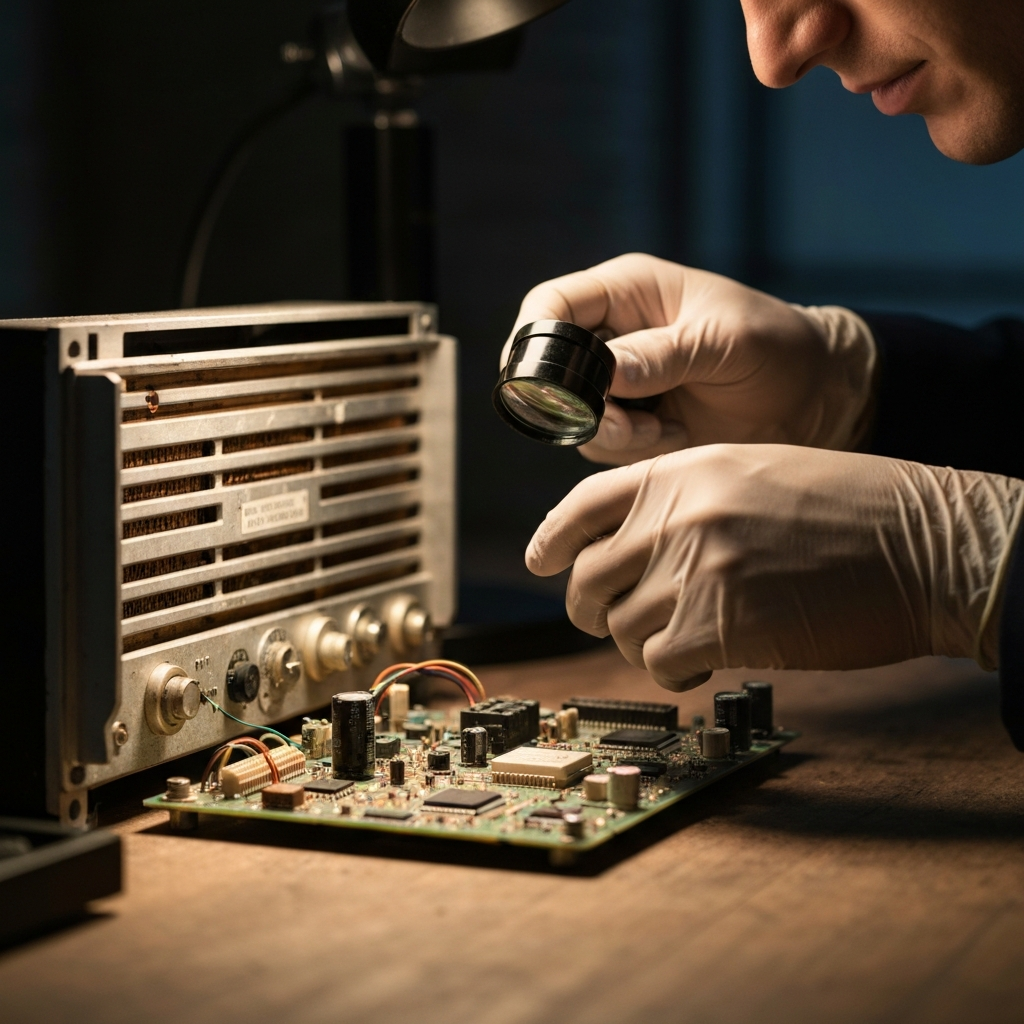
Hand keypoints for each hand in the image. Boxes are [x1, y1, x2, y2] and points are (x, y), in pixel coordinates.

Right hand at [505, 254, 876, 464]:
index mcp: (628, 293)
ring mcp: (618, 384)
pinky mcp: (631, 424)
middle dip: (578, 404)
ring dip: (612, 434)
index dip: (535, 339)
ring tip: (668, 430)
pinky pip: (600, 446)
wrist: (812, 401)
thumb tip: (607, 373)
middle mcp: (612, 336)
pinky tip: (675, 438)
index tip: (548, 382)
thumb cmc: (778, 348)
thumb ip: (664, 354)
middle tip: (626, 423)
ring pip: (572, 415)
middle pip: (550, 369)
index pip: (551, 304)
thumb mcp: (726, 342)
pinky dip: (632, 451)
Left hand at [526, 444, 1023, 689]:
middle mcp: (676, 515)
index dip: (552, 539)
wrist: (921, 543)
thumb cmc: (852, 509)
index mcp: (681, 470)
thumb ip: (683, 502)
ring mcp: (692, 568)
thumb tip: (633, 547)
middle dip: (596, 606)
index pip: (582, 506)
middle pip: (587, 577)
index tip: (541, 562)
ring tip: (688, 636)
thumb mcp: (751, 473)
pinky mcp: (716, 624)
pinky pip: (656, 661)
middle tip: (620, 619)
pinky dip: (672, 669)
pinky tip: (704, 658)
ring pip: (619, 626)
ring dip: (644, 641)